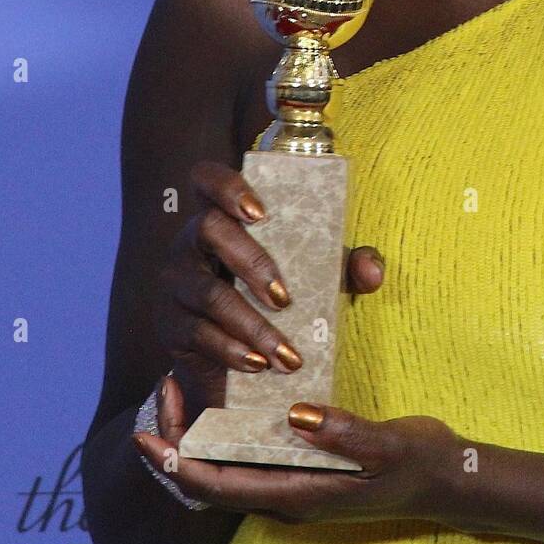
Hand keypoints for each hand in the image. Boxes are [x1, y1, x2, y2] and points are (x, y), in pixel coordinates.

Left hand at [134, 374, 465, 523]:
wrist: (446, 478)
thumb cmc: (418, 463)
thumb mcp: (387, 445)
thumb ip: (343, 433)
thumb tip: (295, 416)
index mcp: (297, 495)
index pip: (217, 488)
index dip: (177, 463)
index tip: (148, 433)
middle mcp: (285, 494)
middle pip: (209, 477)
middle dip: (176, 440)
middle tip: (166, 387)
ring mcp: (293, 483)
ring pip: (224, 466)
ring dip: (195, 434)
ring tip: (183, 388)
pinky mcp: (302, 467)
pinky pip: (247, 454)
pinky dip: (224, 429)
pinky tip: (226, 396)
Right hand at [155, 158, 385, 424]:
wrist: (244, 357)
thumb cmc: (282, 296)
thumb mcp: (318, 276)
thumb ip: (347, 266)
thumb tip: (371, 270)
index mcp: (223, 216)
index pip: (207, 179)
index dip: (227, 186)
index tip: (260, 212)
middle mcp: (191, 242)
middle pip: (208, 228)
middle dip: (250, 261)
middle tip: (285, 298)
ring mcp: (176, 283)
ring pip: (207, 292)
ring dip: (250, 323)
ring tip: (286, 354)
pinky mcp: (171, 325)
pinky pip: (197, 334)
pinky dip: (231, 350)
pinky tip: (259, 363)